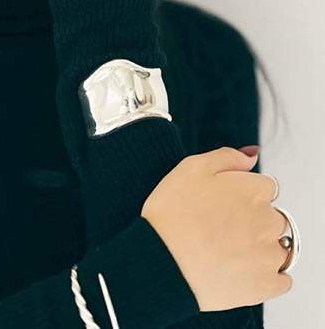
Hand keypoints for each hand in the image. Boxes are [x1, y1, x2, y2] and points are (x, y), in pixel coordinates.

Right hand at [140, 147, 293, 311]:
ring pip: (278, 248)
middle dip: (253, 220)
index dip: (242, 193)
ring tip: (226, 251)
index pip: (265, 187)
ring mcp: (270, 255)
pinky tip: (240, 271)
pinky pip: (281, 280)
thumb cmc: (171, 212)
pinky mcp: (266, 286)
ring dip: (260, 249)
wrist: (160, 261)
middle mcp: (269, 221)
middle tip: (219, 227)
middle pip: (273, 217)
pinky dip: (265, 277)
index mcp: (254, 190)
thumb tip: (252, 155)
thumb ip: (228, 157)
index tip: (223, 203)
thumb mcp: (191, 168)